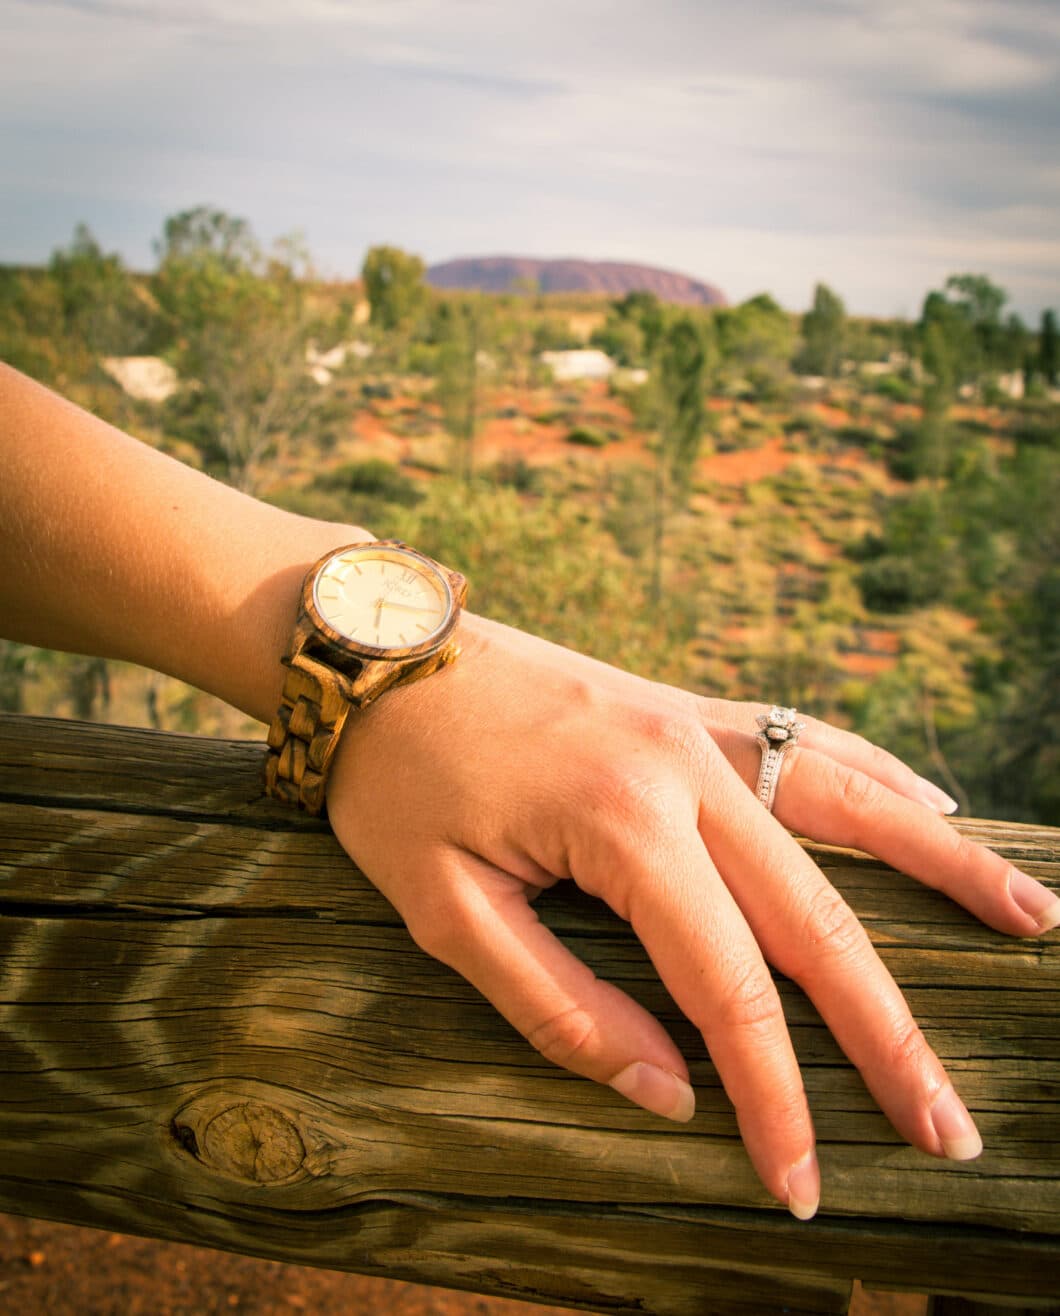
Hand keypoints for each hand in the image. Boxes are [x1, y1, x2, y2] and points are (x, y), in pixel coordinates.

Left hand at [326, 612, 1059, 1218]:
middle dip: (887, 1032)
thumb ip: (560, 1005)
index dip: (773, 1096)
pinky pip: (812, 744)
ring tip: (1032, 922)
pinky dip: (883, 781)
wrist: (379, 654)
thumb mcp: (446, 908)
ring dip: (944, 875)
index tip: (801, 1182)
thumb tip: (670, 1092)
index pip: (729, 989)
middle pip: (818, 918)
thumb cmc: (398, 782)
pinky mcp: (691, 712)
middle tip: (950, 1123)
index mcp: (625, 827)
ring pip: (853, 809)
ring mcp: (700, 730)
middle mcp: (689, 772)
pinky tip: (935, 810)